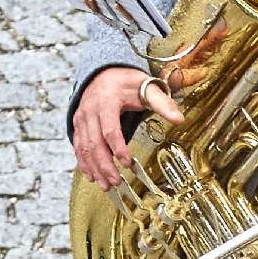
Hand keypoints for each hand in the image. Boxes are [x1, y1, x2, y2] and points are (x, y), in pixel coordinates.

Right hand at [69, 69, 179, 189]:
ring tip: (106, 185)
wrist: (104, 73)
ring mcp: (81, 118)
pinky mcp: (78, 125)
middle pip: (94, 142)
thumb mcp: (147, 87)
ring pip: (84, 147)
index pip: (110, 129)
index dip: (118, 148)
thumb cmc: (128, 82)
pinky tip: (93, 176)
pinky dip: (84, 163)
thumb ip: (163, 103)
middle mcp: (90, 110)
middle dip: (104, 165)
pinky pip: (78, 146)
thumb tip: (179, 120)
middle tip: (116, 182)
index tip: (128, 163)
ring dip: (94, 168)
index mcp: (107, 101)